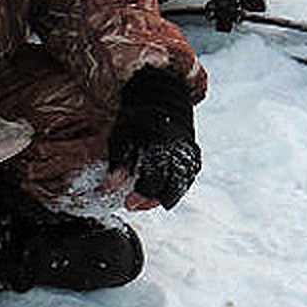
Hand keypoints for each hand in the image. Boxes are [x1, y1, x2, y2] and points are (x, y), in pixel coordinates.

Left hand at [108, 67, 200, 209]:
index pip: (153, 178)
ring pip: (181, 184)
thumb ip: (118, 161)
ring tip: (145, 202)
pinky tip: (160, 192)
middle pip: (170, 186)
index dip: (141, 194)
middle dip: (151, 200)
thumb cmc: (135, 120)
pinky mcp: (193, 155)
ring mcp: (188, 153)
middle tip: (134, 205)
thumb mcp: (120, 136)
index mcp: (158, 144)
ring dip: (163, 197)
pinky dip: (175, 187)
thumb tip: (113, 185)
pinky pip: (188, 178)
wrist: (161, 101)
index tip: (128, 203)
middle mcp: (177, 149)